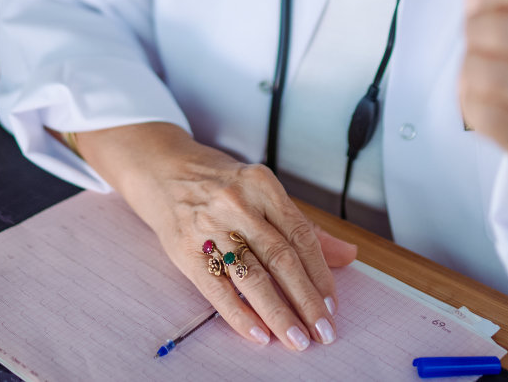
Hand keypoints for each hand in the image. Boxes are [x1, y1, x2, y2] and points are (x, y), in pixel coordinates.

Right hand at [74, 123, 355, 351]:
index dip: (320, 273)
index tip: (332, 304)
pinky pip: (217, 289)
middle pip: (280, 258)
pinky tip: (259, 334)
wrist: (160, 168)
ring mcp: (209, 226)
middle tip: (323, 331)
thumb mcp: (261, 191)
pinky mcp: (185, 249)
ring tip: (297, 339)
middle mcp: (237, 202)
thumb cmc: (217, 182)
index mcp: (261, 184)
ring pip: (252, 276)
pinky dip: (240, 315)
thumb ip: (303, 226)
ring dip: (278, 313)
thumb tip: (348, 255)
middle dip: (306, 299)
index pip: (300, 234)